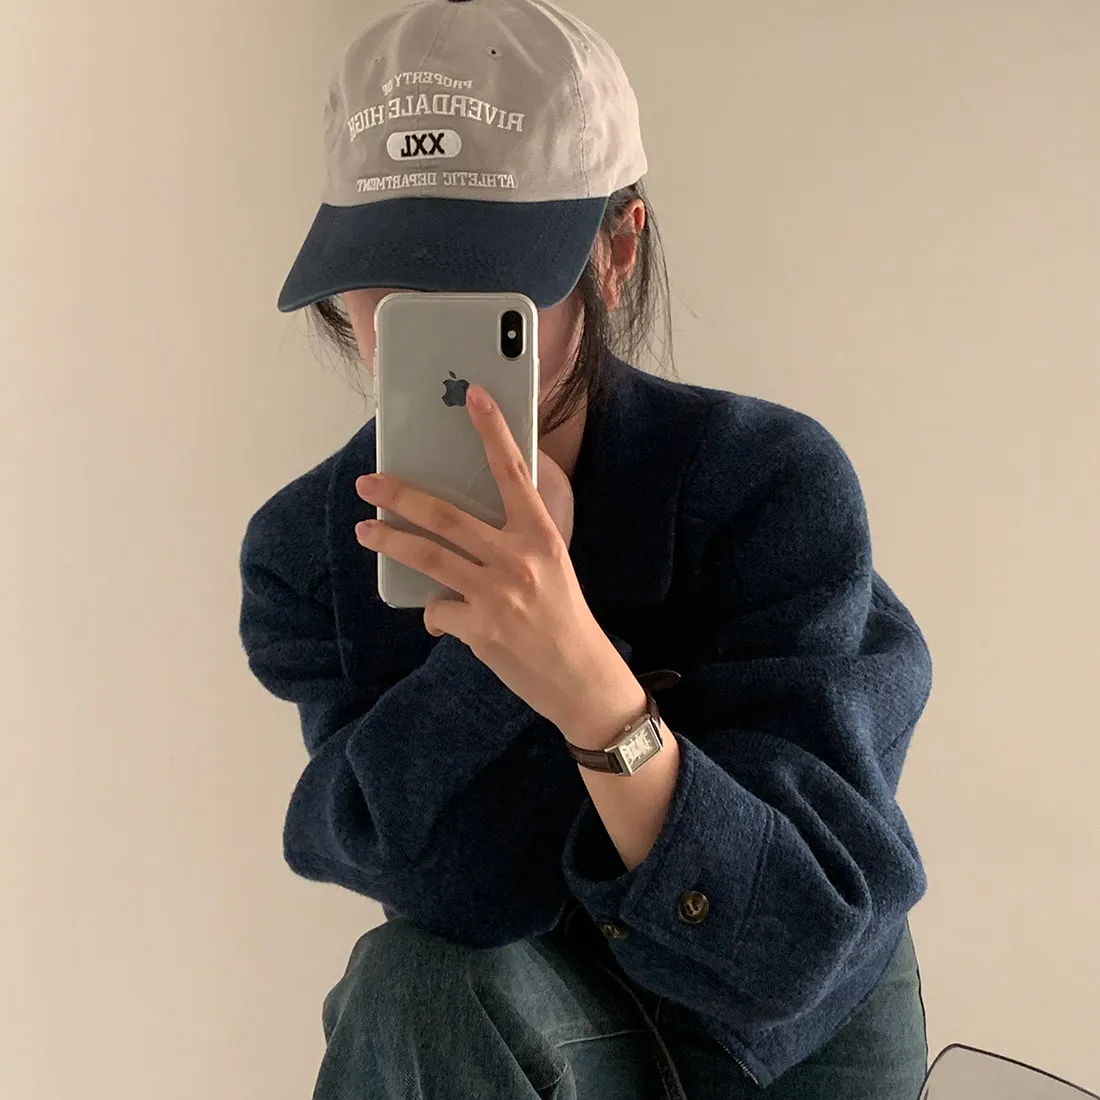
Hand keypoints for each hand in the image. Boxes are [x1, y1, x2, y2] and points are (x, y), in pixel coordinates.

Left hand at [354, 384, 625, 728]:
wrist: (580, 676)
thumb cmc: (563, 615)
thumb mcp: (553, 563)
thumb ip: (518, 535)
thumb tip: (464, 516)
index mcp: (542, 536)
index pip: (513, 472)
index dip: (492, 431)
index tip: (473, 396)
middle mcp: (520, 559)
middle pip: (447, 516)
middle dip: (401, 496)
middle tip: (369, 483)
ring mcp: (498, 595)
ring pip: (429, 557)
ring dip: (390, 541)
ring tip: (366, 531)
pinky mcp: (481, 629)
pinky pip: (438, 610)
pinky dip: (435, 612)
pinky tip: (445, 618)